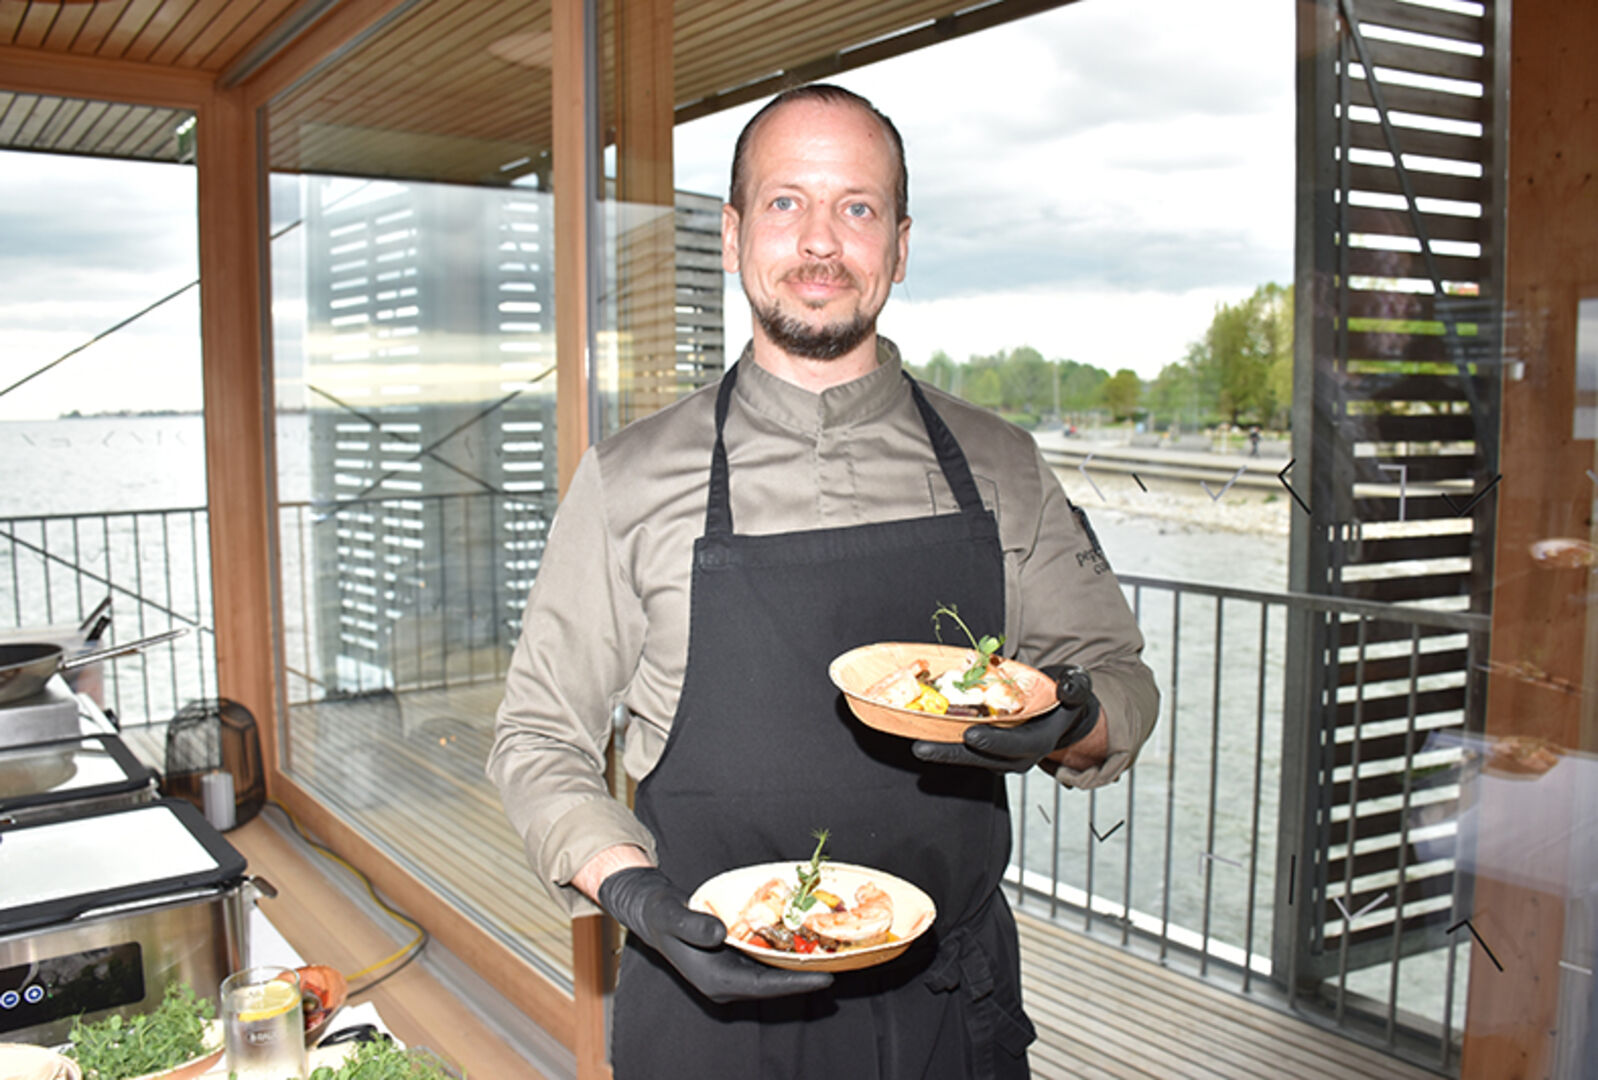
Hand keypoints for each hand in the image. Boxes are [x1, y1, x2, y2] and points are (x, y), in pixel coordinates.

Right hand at [597, 866, 833, 1003]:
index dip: (795, 983)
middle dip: (806, 977)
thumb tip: (720, 933)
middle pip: (775, 984)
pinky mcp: (735, 960)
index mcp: (715, 980)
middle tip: (842, 967)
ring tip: (833, 955)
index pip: (764, 987)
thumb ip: (694, 926)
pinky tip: (806, 942)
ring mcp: (732, 972)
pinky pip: (766, 962)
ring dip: (800, 967)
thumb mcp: (673, 917)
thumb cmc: (662, 915)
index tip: (825, 979)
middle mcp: (727, 982)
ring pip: (773, 974)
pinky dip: (786, 954)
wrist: (653, 913)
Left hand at [911, 664, 1099, 772]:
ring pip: (967, 756)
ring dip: (941, 752)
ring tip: (914, 744)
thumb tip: (1069, 686)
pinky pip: (963, 748)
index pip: (1015, 747)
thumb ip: (1075, 688)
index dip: (993, 742)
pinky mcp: (986, 749)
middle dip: (951, 754)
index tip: (971, 736)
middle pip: (981, 758)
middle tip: (922, 748)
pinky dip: (943, 741)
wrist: (1061, 714)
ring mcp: (1000, 755)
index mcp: (1039, 742)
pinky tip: (920, 731)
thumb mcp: (1077, 688)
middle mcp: (1018, 755)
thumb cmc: (1066, 698)